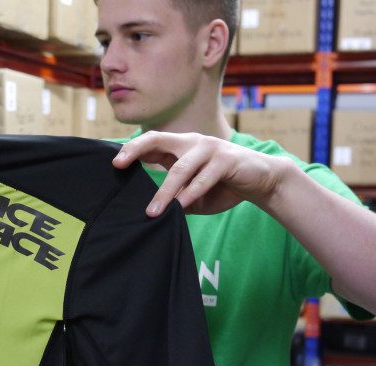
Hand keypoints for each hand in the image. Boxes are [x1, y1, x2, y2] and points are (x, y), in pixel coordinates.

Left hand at [112, 131, 291, 215]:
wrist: (262, 181)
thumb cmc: (222, 187)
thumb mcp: (192, 196)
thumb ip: (173, 199)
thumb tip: (149, 215)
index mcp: (180, 147)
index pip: (150, 143)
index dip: (131, 150)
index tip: (114, 163)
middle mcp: (192, 142)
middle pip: (158, 140)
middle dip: (136, 150)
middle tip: (119, 165)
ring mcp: (209, 148)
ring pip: (180, 168)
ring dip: (164, 192)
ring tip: (153, 212)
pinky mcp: (226, 160)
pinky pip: (203, 178)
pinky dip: (191, 193)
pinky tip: (181, 206)